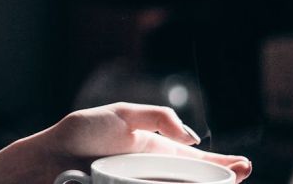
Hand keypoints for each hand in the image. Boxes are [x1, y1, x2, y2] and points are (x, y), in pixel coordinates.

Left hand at [43, 103, 252, 182]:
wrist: (50, 157)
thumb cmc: (83, 132)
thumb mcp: (122, 115)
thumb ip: (158, 119)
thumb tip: (192, 138)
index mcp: (154, 146)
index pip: (195, 156)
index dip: (220, 162)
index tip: (242, 167)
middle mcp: (152, 170)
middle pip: (194, 179)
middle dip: (220, 179)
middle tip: (239, 175)